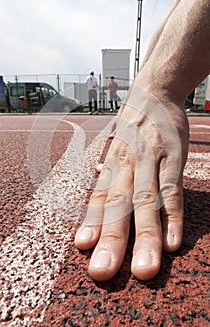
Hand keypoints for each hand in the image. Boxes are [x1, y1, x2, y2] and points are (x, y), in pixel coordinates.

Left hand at [75, 86, 188, 280]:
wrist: (154, 93)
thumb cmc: (132, 128)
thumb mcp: (114, 148)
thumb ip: (108, 175)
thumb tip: (95, 197)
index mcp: (112, 164)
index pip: (100, 197)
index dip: (91, 222)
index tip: (83, 249)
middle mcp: (127, 164)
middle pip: (118, 205)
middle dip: (111, 240)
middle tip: (102, 273)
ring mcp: (151, 161)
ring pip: (147, 202)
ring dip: (146, 237)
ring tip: (144, 270)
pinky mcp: (173, 158)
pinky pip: (173, 190)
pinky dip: (174, 216)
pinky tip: (173, 242)